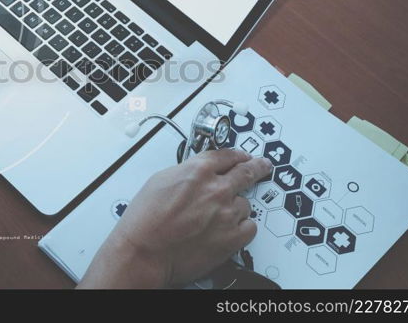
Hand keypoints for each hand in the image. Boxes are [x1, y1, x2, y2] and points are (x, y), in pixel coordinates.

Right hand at [78, 150, 271, 288]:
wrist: (144, 251)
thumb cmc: (145, 219)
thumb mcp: (160, 180)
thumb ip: (186, 174)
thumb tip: (197, 175)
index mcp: (198, 170)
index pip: (227, 156)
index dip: (237, 156)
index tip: (243, 157)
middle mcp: (216, 189)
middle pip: (247, 172)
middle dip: (258, 168)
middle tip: (263, 166)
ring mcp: (227, 213)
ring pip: (245, 204)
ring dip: (236, 207)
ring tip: (218, 217)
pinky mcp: (232, 238)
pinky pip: (249, 227)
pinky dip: (241, 227)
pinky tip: (227, 230)